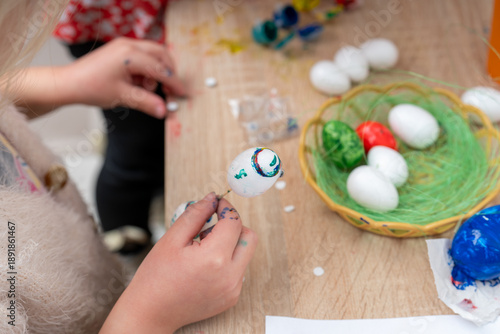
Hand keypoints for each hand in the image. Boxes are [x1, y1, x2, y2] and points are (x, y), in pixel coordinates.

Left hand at [65, 37, 186, 117]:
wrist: (69, 83)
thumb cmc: (91, 87)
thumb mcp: (123, 97)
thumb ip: (147, 102)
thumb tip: (164, 111)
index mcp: (130, 55)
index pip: (160, 68)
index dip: (173, 83)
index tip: (181, 94)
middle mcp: (129, 45)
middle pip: (161, 54)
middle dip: (168, 72)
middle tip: (169, 90)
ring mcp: (124, 45)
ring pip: (152, 55)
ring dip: (155, 73)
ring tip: (145, 89)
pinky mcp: (120, 50)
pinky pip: (142, 57)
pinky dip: (146, 70)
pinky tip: (137, 84)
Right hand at [100, 192, 257, 333]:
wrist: (151, 313)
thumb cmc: (156, 277)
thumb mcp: (172, 239)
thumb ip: (195, 214)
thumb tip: (212, 198)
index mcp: (214, 258)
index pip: (234, 222)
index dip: (226, 208)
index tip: (217, 204)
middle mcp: (230, 275)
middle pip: (249, 237)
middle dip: (233, 226)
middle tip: (210, 227)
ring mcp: (233, 289)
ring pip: (245, 253)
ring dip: (230, 244)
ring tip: (202, 249)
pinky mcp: (232, 297)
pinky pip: (239, 270)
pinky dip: (227, 261)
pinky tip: (204, 266)